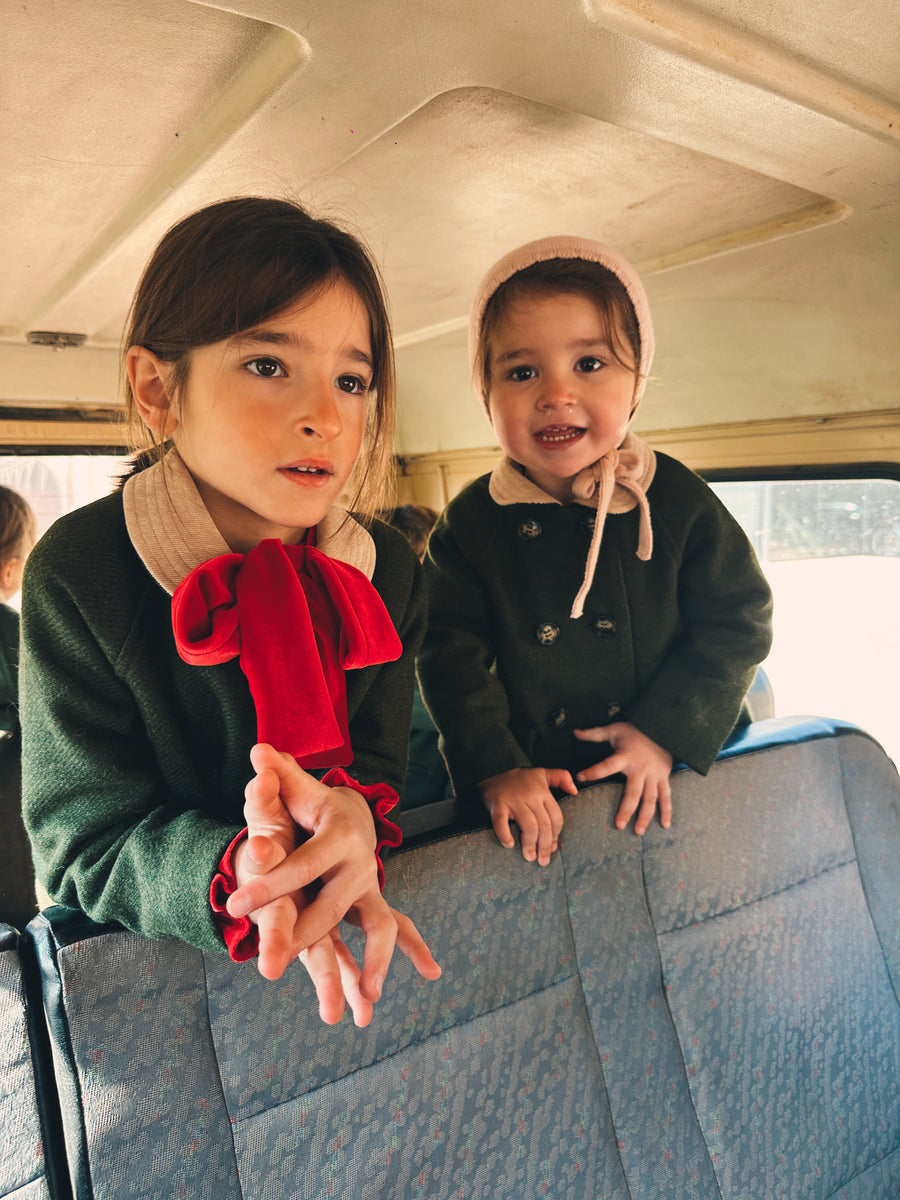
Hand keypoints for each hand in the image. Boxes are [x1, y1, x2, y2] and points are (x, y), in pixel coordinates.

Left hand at [231, 744, 440, 1021]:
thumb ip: (274, 776)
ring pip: (376, 929)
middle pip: (331, 908)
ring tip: (359, 1004)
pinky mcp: (372, 909)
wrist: (350, 816)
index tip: (234, 905)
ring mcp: (370, 891)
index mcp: (337, 837)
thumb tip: (259, 752)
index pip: (298, 865)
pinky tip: (376, 1004)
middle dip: (301, 939)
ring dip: (367, 966)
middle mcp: (360, 867)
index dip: (268, 883)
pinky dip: (388, 968)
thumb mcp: (295, 790)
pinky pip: (388, 938)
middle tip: (268, 966)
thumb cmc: (312, 805)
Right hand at [479, 766, 576, 865]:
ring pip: (528, 826)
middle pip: (544, 825)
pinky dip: (505, 835)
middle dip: (545, 846)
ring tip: (529, 857)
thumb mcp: (542, 773)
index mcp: (542, 791)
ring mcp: (513, 800)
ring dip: (530, 845)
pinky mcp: (497, 804)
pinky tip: (509, 845)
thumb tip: (575, 791)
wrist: (490, 771)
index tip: (552, 849)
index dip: (555, 836)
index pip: (555, 818)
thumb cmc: (518, 778)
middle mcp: (530, 795)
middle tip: (542, 861)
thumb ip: (561, 777)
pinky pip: (501, 822)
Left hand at [573, 722, 672, 834]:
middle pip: (633, 793)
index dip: (594, 771)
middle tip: (619, 825)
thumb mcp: (614, 729)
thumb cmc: (635, 730)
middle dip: (626, 810)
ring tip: (639, 831)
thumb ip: (594, 734)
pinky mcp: (664, 777)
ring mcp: (654, 775)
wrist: (663, 727)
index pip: (607, 766)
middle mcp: (640, 768)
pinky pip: (666, 796)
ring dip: (645, 816)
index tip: (580, 778)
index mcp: (625, 756)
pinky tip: (665, 825)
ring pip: (650, 799)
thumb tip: (574, 732)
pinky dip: (667, 811)